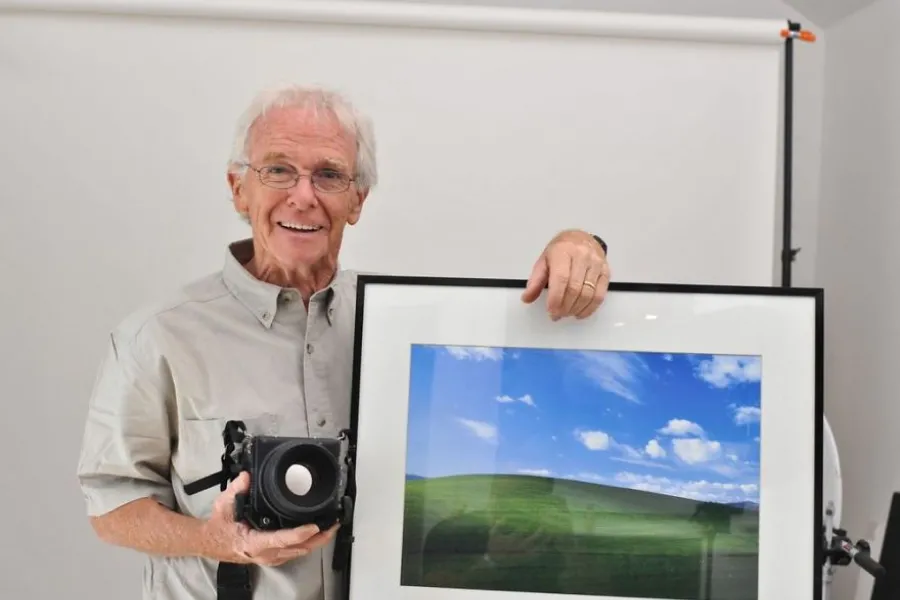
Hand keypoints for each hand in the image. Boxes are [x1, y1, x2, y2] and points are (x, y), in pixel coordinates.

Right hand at [203, 471, 338, 566]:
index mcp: (253, 543)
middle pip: (297, 549)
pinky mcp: (272, 556)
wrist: (210, 542)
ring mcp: (269, 557)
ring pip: (298, 552)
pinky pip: (294, 552)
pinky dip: (308, 544)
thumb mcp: (223, 504)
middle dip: (318, 537)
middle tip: (333, 524)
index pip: (280, 539)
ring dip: (316, 541)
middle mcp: (264, 554)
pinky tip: (317, 535)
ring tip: (331, 527)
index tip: (314, 526)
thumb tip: (248, 476)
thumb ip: (236, 489)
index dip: (299, 534)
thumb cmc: (218, 526)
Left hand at [521, 229, 609, 319]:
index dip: (556, 298)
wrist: (581, 238)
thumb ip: (535, 280)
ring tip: (566, 313)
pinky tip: (580, 312)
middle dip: (565, 307)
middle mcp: (582, 256)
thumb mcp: (543, 261)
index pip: (561, 278)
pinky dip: (590, 308)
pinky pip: (600, 295)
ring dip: (576, 309)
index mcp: (563, 251)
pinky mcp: (606, 272)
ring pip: (588, 293)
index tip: (551, 311)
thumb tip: (527, 298)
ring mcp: (596, 264)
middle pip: (575, 288)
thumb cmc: (560, 251)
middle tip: (557, 315)